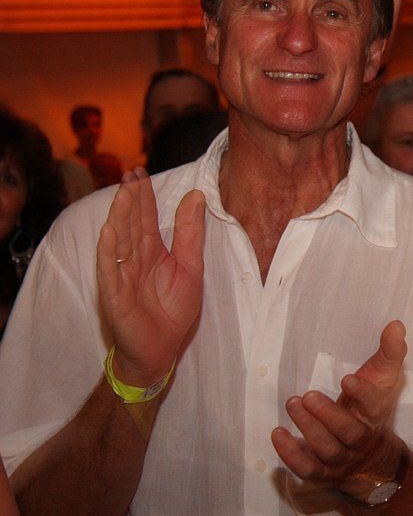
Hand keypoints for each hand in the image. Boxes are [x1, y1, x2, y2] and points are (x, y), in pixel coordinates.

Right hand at [96, 168, 205, 384]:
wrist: (163, 349)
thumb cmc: (174, 310)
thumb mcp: (191, 267)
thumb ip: (190, 233)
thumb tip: (196, 195)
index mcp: (152, 252)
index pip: (145, 218)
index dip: (143, 195)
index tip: (140, 171)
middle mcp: (134, 259)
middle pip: (131, 224)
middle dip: (131, 199)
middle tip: (131, 174)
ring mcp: (122, 275)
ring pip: (119, 241)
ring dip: (120, 217)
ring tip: (123, 194)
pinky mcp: (115, 295)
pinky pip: (110, 269)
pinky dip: (109, 251)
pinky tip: (108, 231)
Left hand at [272, 321, 407, 490]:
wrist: (373, 460)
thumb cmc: (371, 408)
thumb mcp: (383, 378)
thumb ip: (389, 352)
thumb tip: (396, 324)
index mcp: (376, 414)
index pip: (374, 405)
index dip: (362, 393)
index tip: (347, 379)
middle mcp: (361, 439)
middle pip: (349, 432)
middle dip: (329, 415)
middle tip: (308, 396)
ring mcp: (342, 459)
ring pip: (327, 449)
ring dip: (309, 428)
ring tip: (293, 403)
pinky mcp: (322, 472)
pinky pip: (307, 469)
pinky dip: (291, 454)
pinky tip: (278, 433)